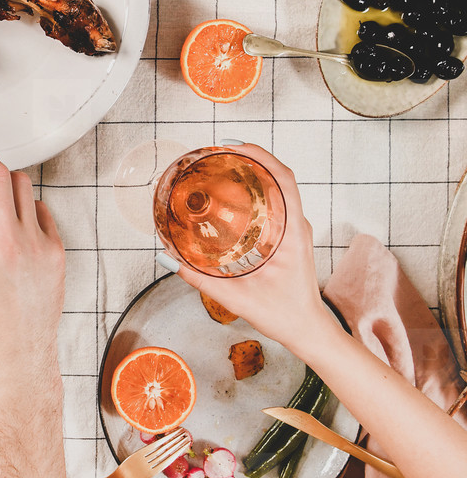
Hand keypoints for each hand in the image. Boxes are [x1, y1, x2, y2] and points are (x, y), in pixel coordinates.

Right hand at [167, 144, 329, 350]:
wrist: (310, 332)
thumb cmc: (284, 316)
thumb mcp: (239, 299)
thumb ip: (201, 280)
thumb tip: (168, 259)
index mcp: (293, 234)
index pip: (284, 180)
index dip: (261, 155)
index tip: (232, 145)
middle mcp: (298, 226)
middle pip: (279, 176)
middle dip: (250, 157)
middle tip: (217, 153)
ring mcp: (296, 230)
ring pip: (279, 188)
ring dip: (253, 171)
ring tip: (222, 166)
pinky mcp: (290, 237)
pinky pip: (276, 202)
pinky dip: (256, 189)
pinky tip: (233, 194)